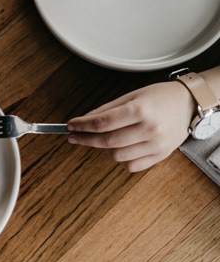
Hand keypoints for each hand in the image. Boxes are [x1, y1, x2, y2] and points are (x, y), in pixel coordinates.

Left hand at [66, 81, 194, 171]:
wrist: (190, 104)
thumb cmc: (160, 97)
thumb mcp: (132, 96)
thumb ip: (107, 109)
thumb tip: (84, 120)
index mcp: (140, 110)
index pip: (102, 122)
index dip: (82, 126)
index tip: (71, 126)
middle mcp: (149, 128)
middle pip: (107, 141)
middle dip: (86, 139)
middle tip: (74, 136)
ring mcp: (156, 144)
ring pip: (117, 156)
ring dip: (105, 149)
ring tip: (105, 139)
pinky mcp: (161, 156)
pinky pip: (131, 166)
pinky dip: (120, 160)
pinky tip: (119, 149)